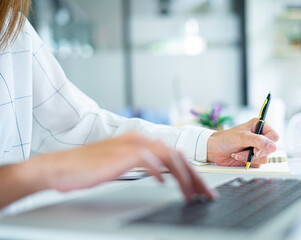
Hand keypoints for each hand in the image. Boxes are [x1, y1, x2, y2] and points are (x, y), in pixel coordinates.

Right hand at [30, 132, 214, 200]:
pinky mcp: (124, 154)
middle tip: (206, 194)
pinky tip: (164, 184)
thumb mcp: (120, 163)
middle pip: (178, 155)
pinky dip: (161, 173)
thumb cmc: (87, 169)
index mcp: (140, 141)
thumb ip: (141, 161)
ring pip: (170, 157)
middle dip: (196, 176)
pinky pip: (151, 161)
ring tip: (191, 194)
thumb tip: (160, 167)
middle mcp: (139, 140)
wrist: (61, 168)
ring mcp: (132, 145)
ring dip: (184, 177)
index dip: (190, 172)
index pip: (174, 155)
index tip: (199, 188)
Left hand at [207, 118, 278, 167]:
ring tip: (238, 153)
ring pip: (265, 158)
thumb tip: (272, 146)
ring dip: (250, 158)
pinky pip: (258, 164)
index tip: (256, 147)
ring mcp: (257, 149)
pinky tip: (238, 157)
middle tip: (246, 150)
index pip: (274, 136)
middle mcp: (261, 137)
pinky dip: (248, 162)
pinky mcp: (254, 158)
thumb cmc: (226, 139)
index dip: (268, 143)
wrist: (215, 149)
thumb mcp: (242, 137)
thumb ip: (258, 141)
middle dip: (256, 152)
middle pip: (271, 149)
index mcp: (260, 126)